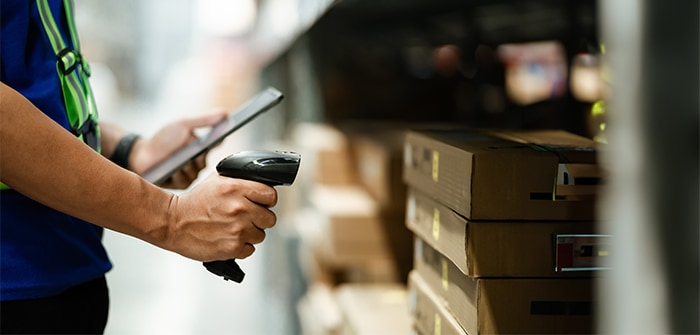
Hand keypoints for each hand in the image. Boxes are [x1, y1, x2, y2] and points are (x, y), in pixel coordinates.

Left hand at [130, 111, 226, 188]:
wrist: (141, 154)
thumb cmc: (163, 139)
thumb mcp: (183, 125)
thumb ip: (203, 120)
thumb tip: (225, 113)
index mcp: (202, 146)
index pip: (217, 143)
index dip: (219, 139)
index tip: (221, 135)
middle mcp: (199, 161)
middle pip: (204, 158)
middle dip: (194, 152)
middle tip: (186, 145)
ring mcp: (191, 173)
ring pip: (195, 170)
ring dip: (183, 163)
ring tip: (174, 159)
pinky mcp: (182, 184)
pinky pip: (185, 179)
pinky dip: (176, 172)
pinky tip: (169, 169)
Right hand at [158, 172, 277, 261]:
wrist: (173, 223)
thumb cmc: (195, 202)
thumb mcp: (217, 180)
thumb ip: (241, 180)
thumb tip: (260, 183)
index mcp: (237, 188)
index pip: (271, 196)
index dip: (266, 201)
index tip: (260, 204)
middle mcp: (240, 208)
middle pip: (270, 218)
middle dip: (259, 219)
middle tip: (244, 218)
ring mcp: (237, 229)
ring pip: (260, 235)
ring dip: (249, 234)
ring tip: (232, 229)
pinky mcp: (232, 247)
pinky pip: (250, 249)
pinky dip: (241, 247)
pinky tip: (228, 239)